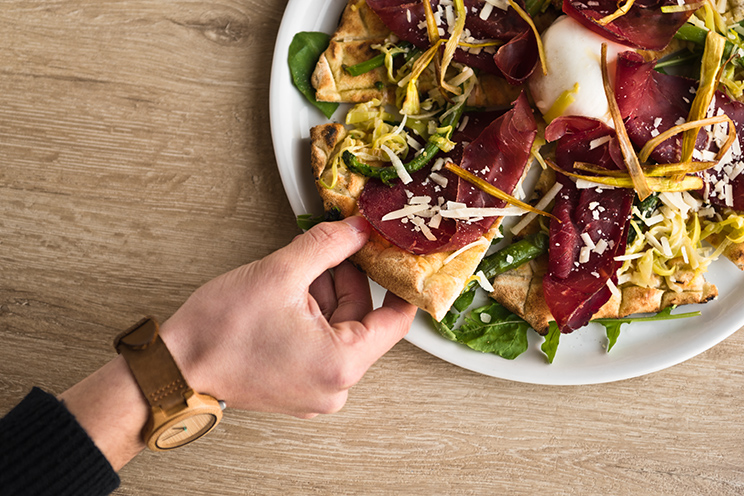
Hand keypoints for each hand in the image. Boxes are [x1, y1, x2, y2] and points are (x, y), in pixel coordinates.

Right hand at [160, 217, 416, 417]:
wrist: (175, 367)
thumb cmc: (219, 332)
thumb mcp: (281, 273)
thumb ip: (328, 246)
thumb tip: (357, 230)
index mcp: (341, 364)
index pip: (395, 321)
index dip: (398, 284)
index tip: (398, 260)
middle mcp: (335, 386)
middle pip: (362, 321)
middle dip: (347, 281)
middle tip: (334, 249)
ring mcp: (315, 392)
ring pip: (339, 332)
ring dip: (326, 297)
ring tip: (300, 271)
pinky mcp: (296, 388)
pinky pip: (320, 347)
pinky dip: (313, 318)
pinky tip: (291, 295)